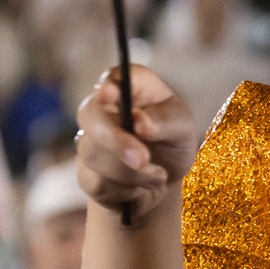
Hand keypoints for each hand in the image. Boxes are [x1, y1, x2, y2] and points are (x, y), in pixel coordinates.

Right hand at [75, 65, 199, 223]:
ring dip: (131, 172)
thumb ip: (165, 121)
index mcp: (130, 87)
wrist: (164, 181)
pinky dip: (125, 190)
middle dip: (114, 139)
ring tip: (159, 176)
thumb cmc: (173, 140)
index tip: (110, 93)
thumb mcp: (183, 128)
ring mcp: (90, 140)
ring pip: (94, 154)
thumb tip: (139, 122)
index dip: (108, 84)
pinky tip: (141, 187)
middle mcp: (103, 108)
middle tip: (142, 158)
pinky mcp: (86, 172)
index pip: (112, 78)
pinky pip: (97, 182)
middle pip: (90, 115)